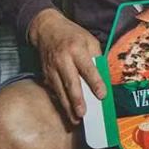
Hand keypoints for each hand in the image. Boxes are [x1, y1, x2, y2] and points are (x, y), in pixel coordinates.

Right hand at [29, 8, 105, 123]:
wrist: (46, 28)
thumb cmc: (71, 34)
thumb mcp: (89, 40)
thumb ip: (96, 58)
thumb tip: (103, 77)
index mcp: (76, 49)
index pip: (87, 68)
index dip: (95, 83)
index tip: (102, 95)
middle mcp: (63, 60)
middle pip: (71, 83)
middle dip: (77, 100)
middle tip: (83, 114)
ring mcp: (52, 68)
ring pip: (60, 90)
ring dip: (68, 106)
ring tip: (75, 119)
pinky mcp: (46, 74)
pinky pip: (54, 90)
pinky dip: (60, 101)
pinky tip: (67, 111)